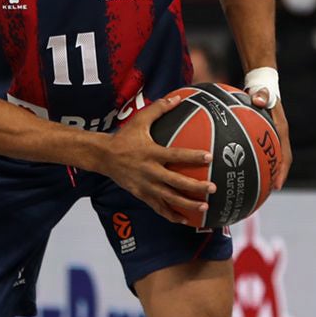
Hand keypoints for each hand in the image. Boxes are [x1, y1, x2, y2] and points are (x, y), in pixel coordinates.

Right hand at [107, 94, 215, 223]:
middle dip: (195, 187)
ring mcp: (145, 186)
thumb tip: (178, 96)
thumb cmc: (124, 137)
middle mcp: (150, 171)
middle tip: (212, 188)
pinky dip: (171, 215)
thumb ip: (159, 108)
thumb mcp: (140, 120)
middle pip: (176, 182)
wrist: (103, 156)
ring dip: (187, 204)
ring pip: (169, 198)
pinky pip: (158, 207)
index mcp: (151, 153)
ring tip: (204, 207)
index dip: (192, 156)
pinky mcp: (141, 194)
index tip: (209, 157)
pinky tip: (185, 220)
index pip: (175, 155)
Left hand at [249, 87, 292, 191]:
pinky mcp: (263, 136)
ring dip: (265, 172)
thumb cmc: (262, 90)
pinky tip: (239, 170)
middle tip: (266, 193)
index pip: (285, 156)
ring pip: (270, 158)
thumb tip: (259, 100)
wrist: (263, 86)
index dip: (282, 171)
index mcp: (281, 131)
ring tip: (255, 188)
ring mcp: (271, 137)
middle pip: (279, 162)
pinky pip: (260, 152)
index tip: (277, 186)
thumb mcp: (263, 92)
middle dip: (274, 178)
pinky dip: (253, 162)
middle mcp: (278, 137)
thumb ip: (262, 96)